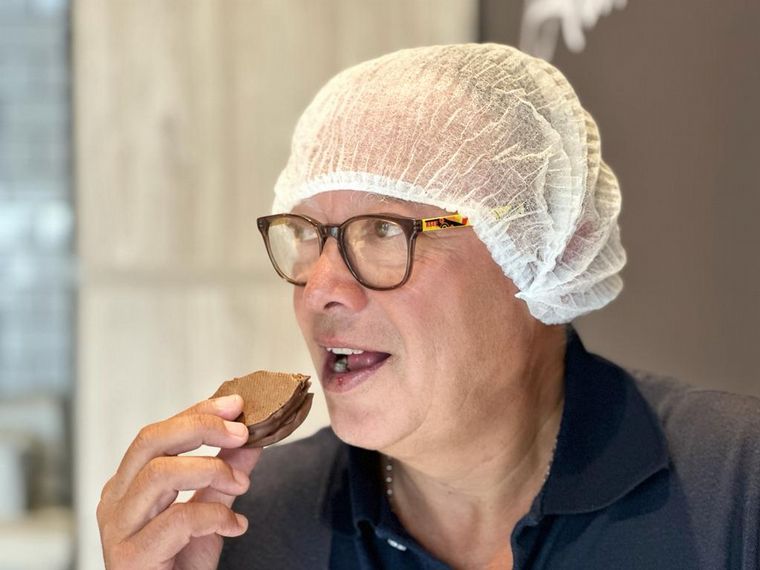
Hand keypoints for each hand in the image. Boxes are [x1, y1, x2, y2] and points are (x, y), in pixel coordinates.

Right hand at [97, 395, 260, 568]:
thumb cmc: (180, 565)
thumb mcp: (210, 511)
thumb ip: (226, 475)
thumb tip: (251, 438)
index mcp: (128, 484)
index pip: (159, 433)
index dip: (197, 412)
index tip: (236, 405)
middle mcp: (115, 500)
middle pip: (149, 440)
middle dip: (201, 427)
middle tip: (242, 433)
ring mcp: (117, 528)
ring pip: (160, 473)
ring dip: (211, 469)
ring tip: (241, 485)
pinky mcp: (130, 556)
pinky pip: (177, 519)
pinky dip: (215, 516)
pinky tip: (235, 527)